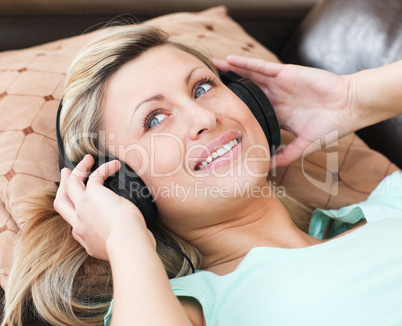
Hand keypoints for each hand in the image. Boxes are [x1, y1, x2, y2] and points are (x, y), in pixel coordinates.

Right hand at [54, 154, 154, 260]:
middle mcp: (79, 224)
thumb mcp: (120, 248)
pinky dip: (103, 168)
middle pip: (61, 202)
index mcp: (85, 238)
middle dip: (62, 187)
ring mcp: (83, 208)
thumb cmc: (129, 246)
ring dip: (78, 171)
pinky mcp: (92, 195)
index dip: (77, 215)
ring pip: (71, 185)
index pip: (74, 225)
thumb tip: (138, 239)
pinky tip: (114, 165)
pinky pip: (93, 176)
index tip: (82, 207)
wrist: (126, 242)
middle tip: (66, 174)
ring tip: (87, 160)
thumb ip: (122, 242)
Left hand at [214, 56, 356, 167]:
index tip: (218, 115)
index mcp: (278, 114)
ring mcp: (279, 85)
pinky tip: (229, 61)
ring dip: (231, 72)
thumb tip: (266, 168)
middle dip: (229, 90)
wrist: (349, 108)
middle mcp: (276, 98)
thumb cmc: (330, 126)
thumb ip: (285, 155)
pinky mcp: (286, 73)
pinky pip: (262, 67)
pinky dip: (246, 64)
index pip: (252, 112)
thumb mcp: (303, 146)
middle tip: (206, 89)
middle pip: (246, 92)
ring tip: (212, 69)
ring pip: (250, 77)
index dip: (236, 112)